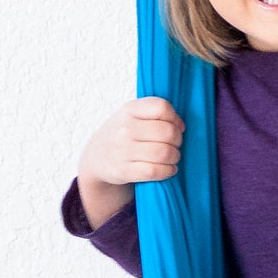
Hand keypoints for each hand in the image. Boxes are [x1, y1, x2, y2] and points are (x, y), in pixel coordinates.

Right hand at [77, 96, 184, 227]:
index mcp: (129, 109)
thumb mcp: (132, 115)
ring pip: (164, 152)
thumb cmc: (122, 133)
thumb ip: (154, 114)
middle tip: (176, 144)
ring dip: (175, 156)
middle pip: (167, 132)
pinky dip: (168, 171)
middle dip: (178, 140)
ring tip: (173, 156)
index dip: (175, 118)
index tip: (177, 126)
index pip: (161, 107)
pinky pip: (155, 171)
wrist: (97, 157)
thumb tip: (181, 126)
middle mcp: (125, 128)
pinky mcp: (125, 170)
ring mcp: (123, 150)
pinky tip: (169, 168)